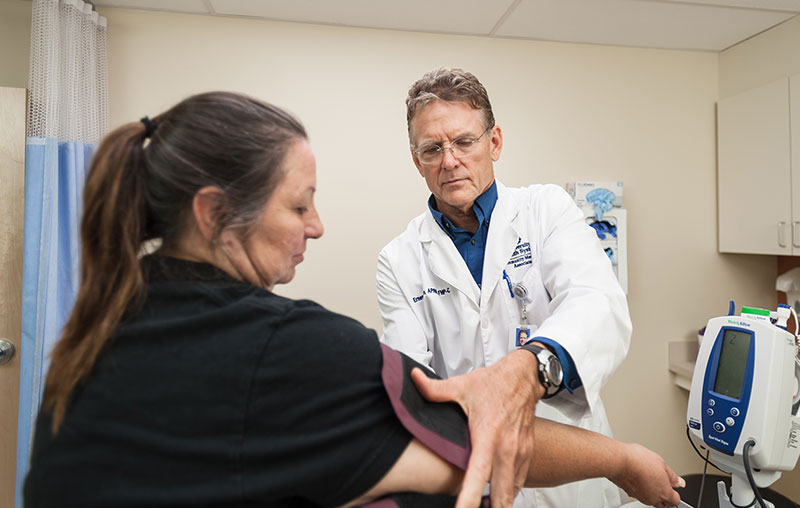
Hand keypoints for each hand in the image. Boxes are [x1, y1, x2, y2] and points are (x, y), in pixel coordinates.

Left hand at [411, 349, 543, 507]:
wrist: (524, 377)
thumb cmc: (493, 383)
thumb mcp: (462, 385)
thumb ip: (435, 389)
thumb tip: (413, 379)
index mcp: (488, 435)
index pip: (478, 474)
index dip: (470, 498)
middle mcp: (506, 448)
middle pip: (500, 494)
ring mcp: (519, 453)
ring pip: (512, 492)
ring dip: (500, 504)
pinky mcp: (527, 453)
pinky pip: (520, 482)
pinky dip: (509, 493)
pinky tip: (498, 499)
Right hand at [610, 443, 683, 507]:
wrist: (619, 461)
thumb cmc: (640, 461)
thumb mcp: (662, 464)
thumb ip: (672, 476)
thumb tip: (679, 482)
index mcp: (664, 493)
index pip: (675, 501)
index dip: (675, 492)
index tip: (672, 485)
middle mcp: (652, 499)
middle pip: (662, 503)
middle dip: (664, 495)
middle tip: (662, 482)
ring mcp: (640, 497)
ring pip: (650, 499)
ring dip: (652, 492)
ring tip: (649, 477)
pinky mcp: (629, 493)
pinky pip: (639, 494)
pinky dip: (641, 489)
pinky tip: (639, 477)